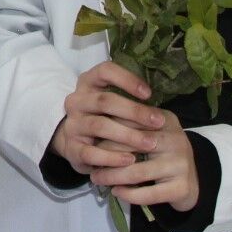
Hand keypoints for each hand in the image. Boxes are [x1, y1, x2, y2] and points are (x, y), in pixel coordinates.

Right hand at [49, 59, 164, 175]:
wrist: (76, 143)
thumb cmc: (104, 117)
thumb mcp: (113, 103)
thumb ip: (131, 100)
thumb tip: (160, 108)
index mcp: (88, 83)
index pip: (104, 71)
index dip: (127, 79)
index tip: (149, 94)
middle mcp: (76, 101)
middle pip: (104, 100)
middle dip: (134, 111)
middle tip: (158, 121)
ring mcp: (72, 125)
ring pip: (99, 126)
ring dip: (128, 135)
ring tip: (150, 143)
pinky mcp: (72, 148)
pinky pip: (92, 153)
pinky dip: (112, 157)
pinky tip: (130, 160)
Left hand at [94, 108, 198, 212]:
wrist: (191, 181)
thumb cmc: (161, 153)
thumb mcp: (149, 133)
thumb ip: (128, 127)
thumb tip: (93, 128)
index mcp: (165, 120)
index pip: (130, 122)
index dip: (107, 133)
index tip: (89, 141)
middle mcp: (176, 139)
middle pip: (132, 146)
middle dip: (106, 155)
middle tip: (90, 163)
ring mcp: (181, 164)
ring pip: (137, 172)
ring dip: (112, 177)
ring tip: (96, 178)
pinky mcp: (182, 187)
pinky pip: (148, 193)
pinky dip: (128, 194)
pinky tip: (116, 192)